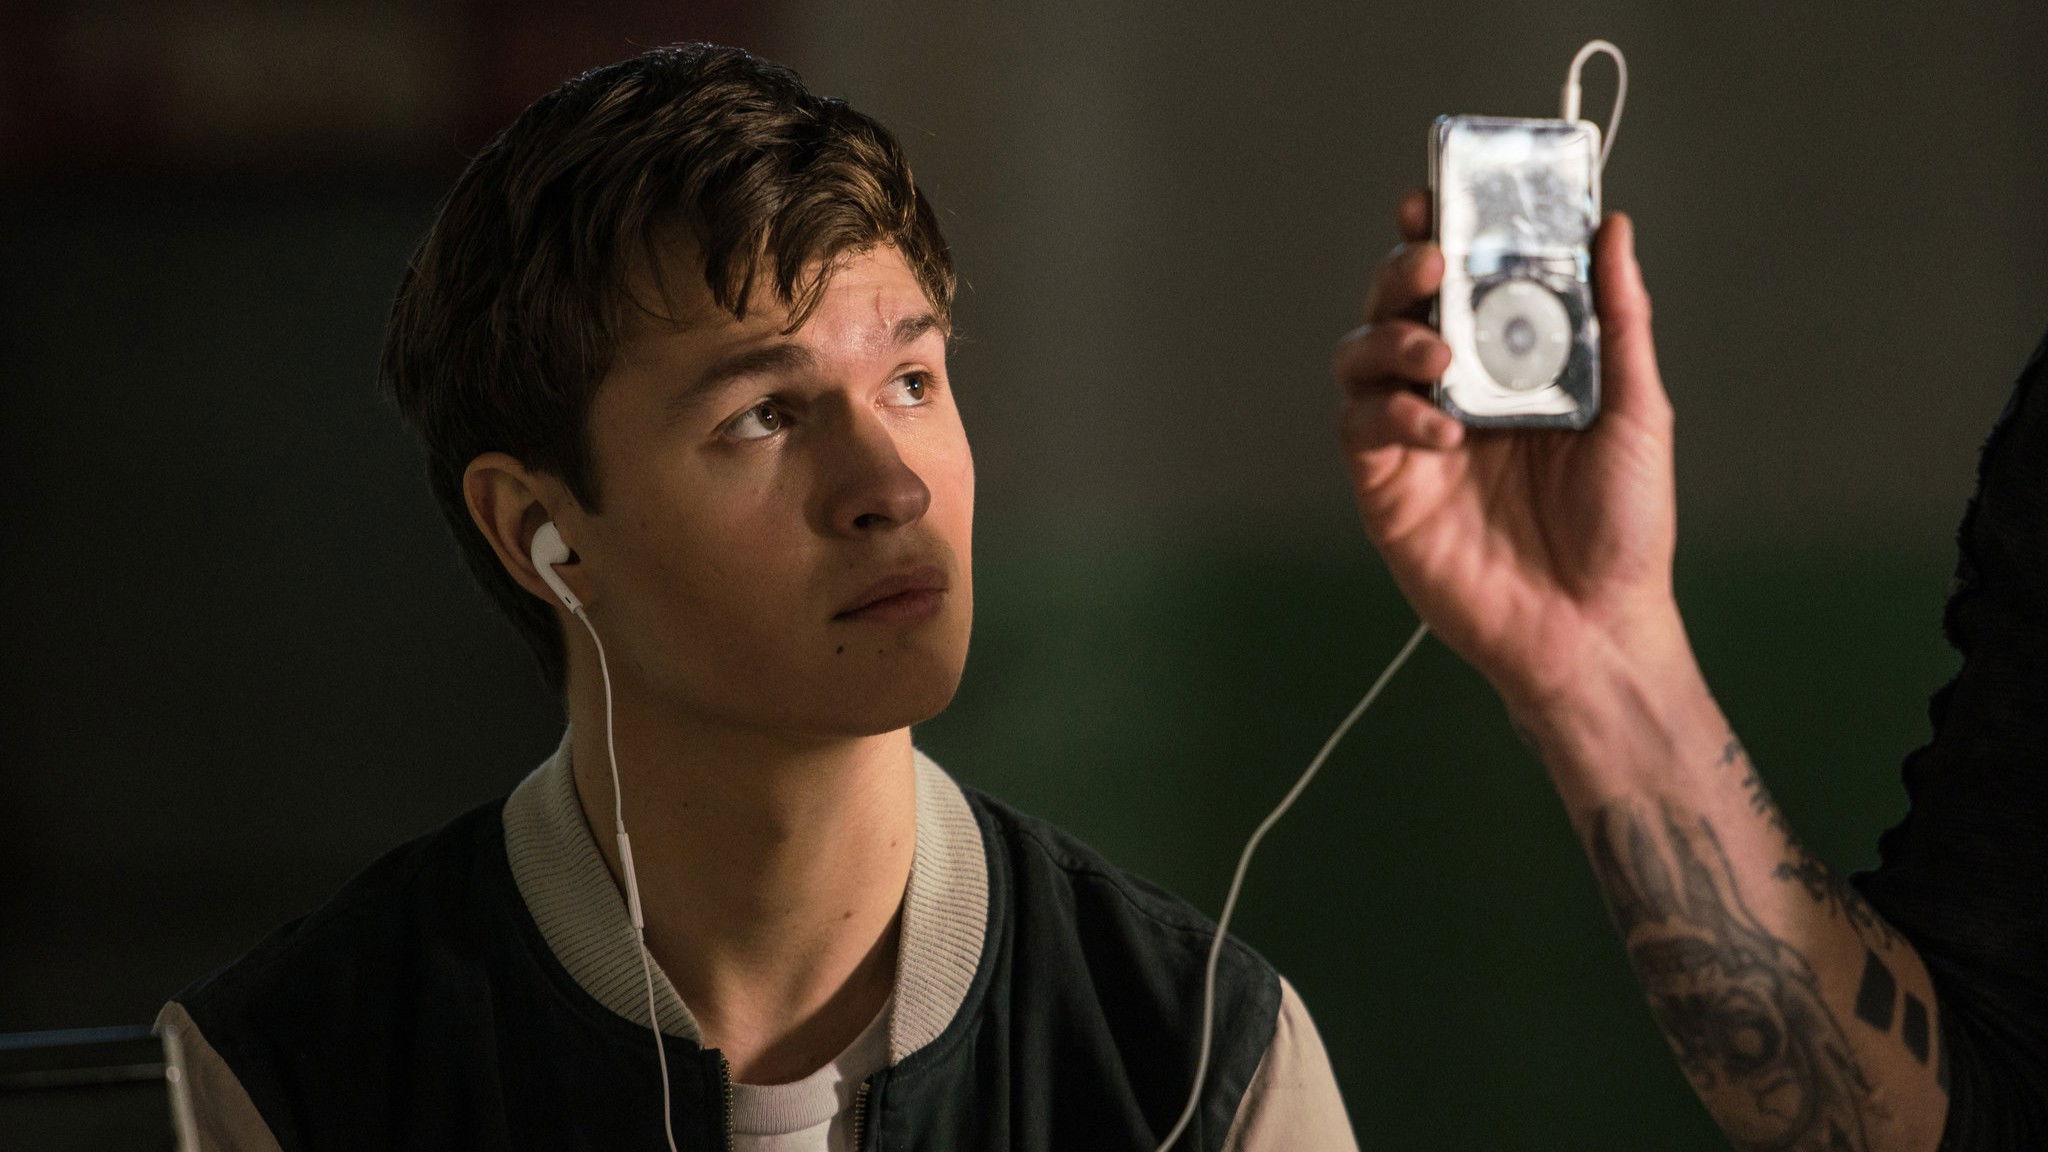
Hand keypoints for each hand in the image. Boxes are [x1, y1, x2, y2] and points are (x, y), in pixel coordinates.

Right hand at [1333, 191, 1680, 709]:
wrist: (1593, 627)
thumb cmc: (1623, 528)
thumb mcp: (1638, 411)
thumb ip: (1619, 319)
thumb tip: (1613, 230)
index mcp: (1511, 363)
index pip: (1461, 282)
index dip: (1441, 235)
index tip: (1438, 201)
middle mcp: (1455, 390)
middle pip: (1397, 305)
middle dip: (1402, 272)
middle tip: (1432, 264)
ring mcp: (1415, 437)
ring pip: (1359, 356)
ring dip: (1390, 338)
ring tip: (1436, 354)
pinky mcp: (1387, 487)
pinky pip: (1360, 427)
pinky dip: (1389, 413)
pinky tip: (1440, 429)